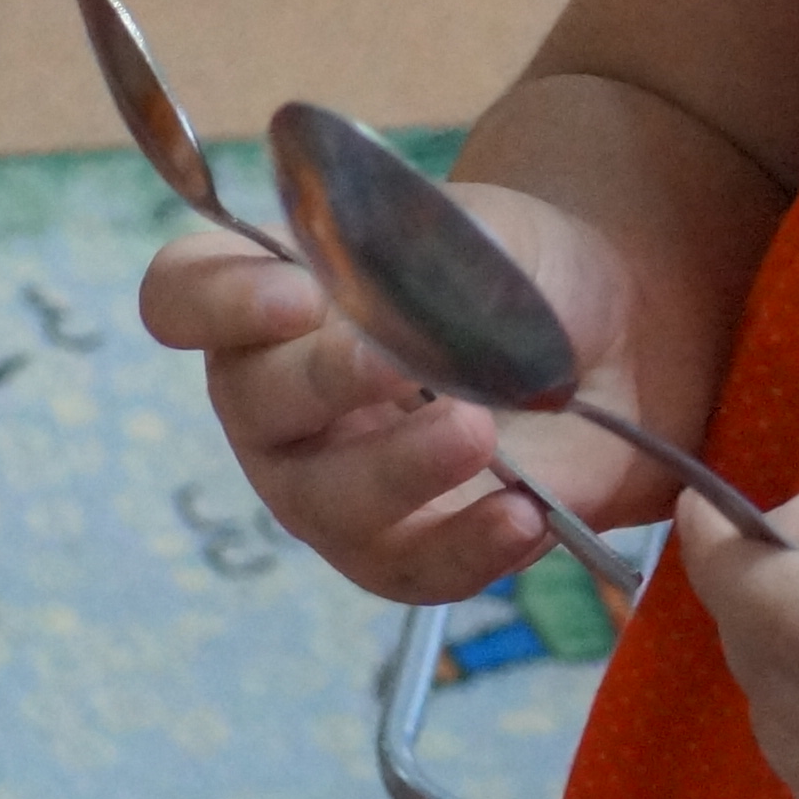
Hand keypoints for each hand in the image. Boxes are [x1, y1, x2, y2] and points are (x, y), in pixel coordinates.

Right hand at [137, 179, 660, 603]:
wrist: (616, 340)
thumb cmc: (514, 271)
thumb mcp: (474, 230)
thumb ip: (414, 251)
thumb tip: (372, 296)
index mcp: (266, 296)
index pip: (182, 297)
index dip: (217, 300)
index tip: (297, 295)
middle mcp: (274, 397)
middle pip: (252, 403)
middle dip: (326, 382)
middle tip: (400, 363)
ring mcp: (327, 485)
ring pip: (326, 501)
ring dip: (398, 470)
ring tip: (479, 434)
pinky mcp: (401, 552)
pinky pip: (412, 569)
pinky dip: (468, 546)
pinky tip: (522, 513)